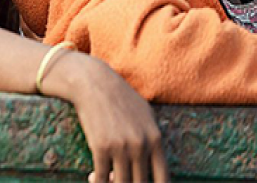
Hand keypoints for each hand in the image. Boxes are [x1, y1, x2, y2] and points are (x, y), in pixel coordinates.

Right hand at [62, 53, 167, 182]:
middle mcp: (140, 145)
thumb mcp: (146, 113)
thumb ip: (153, 138)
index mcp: (155, 139)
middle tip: (119, 181)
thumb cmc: (119, 96)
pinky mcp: (100, 147)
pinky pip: (101, 176)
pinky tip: (93, 178)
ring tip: (106, 180)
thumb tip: (155, 162)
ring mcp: (121, 147)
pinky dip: (97, 181)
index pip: (163, 179)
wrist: (94, 82)